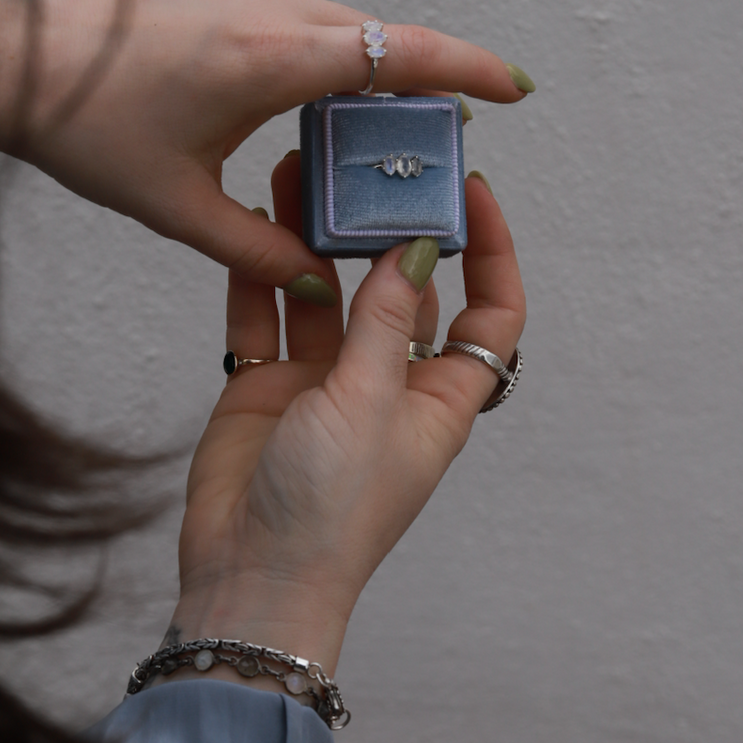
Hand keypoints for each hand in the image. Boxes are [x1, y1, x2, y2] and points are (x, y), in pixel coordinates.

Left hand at [0, 0, 533, 297]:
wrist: (1, 60)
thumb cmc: (81, 128)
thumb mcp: (176, 206)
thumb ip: (258, 250)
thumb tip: (319, 283)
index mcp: (266, 59)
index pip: (397, 52)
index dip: (466, 67)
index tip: (515, 87)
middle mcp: (262, 6)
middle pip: (374, 36)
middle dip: (417, 79)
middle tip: (432, 134)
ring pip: (329, 19)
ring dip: (358, 65)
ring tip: (350, 125)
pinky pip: (283, 6)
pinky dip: (307, 46)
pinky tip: (271, 92)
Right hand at [163, 161, 524, 676]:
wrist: (249, 576)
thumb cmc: (332, 511)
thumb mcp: (368, 404)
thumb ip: (387, 321)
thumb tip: (418, 245)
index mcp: (439, 396)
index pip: (490, 314)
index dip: (493, 252)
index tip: (472, 192)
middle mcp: (388, 382)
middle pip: (402, 289)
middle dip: (386, 228)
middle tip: (368, 166)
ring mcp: (325, 382)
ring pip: (328, 291)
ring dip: (314, 238)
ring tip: (294, 174)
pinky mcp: (269, 385)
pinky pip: (267, 315)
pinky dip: (260, 273)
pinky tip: (249, 223)